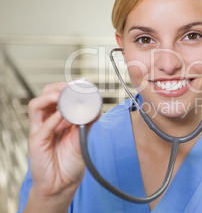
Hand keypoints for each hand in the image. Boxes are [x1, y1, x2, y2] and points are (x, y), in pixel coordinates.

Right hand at [26, 82, 97, 208]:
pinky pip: (43, 126)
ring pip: (37, 105)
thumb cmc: (70, 162)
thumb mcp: (83, 138)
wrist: (63, 184)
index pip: (57, 96)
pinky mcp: (36, 142)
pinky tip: (63, 117)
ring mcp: (41, 130)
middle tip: (71, 88)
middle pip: (45, 96)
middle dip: (57, 88)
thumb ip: (88, 123)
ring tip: (63, 95)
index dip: (67, 88)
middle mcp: (48, 121)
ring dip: (51, 97)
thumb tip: (97, 109)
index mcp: (58, 119)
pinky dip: (53, 118)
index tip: (81, 85)